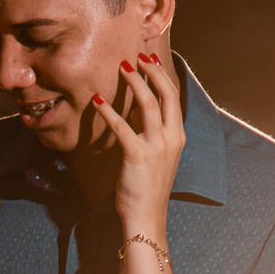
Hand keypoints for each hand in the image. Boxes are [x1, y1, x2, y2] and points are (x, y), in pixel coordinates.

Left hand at [94, 53, 184, 236]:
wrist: (147, 216)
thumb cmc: (148, 187)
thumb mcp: (157, 156)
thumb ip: (151, 133)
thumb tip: (136, 111)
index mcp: (178, 136)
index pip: (174, 97)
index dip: (162, 75)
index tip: (150, 60)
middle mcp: (172, 138)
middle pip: (166, 94)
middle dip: (151, 71)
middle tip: (136, 57)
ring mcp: (157, 147)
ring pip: (148, 104)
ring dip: (134, 82)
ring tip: (121, 68)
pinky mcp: (137, 156)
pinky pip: (122, 127)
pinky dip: (108, 111)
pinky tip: (96, 101)